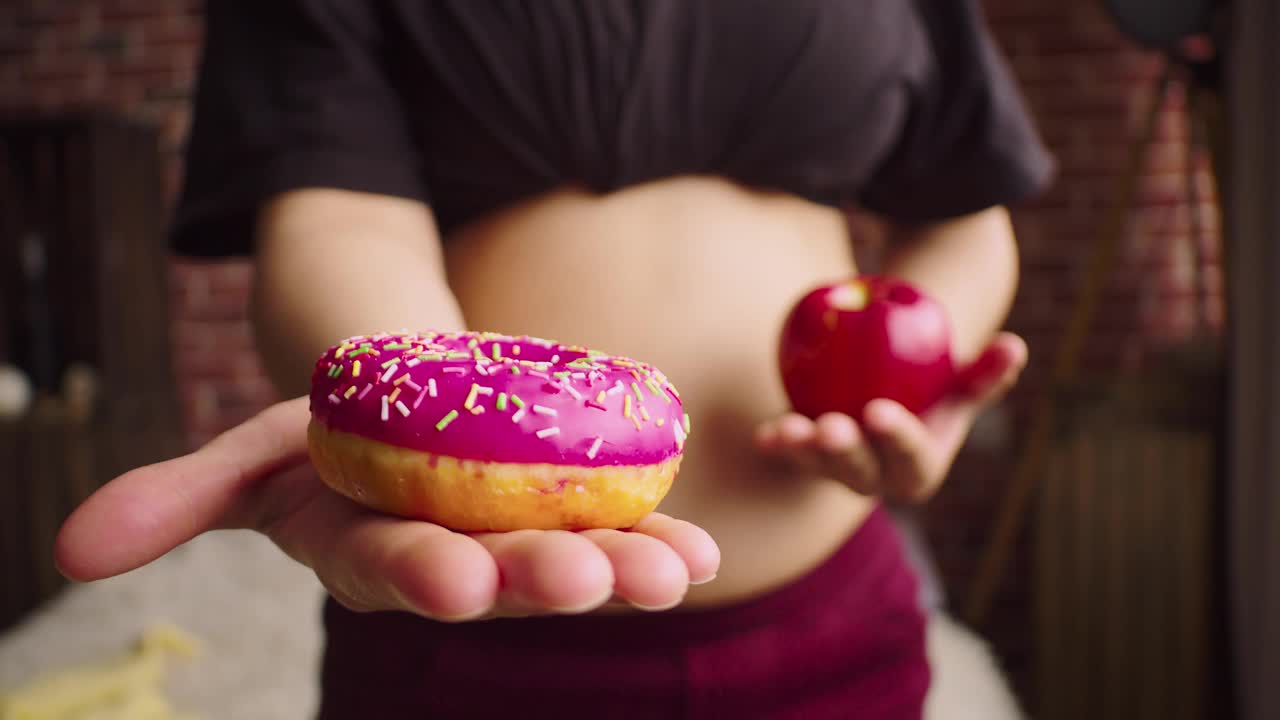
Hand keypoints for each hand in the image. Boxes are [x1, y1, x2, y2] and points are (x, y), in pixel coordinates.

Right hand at [55, 397, 718, 620]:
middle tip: (585, 581)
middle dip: (538, 577)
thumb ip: (177, 499)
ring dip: (622, 567)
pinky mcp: (575, 508)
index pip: (390, 564)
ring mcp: (521, 533)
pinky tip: (704, 550)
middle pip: (498, 568)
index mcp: (373, 544)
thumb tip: (67, 550)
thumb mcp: (251, 453)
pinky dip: (663, 537)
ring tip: (671, 572)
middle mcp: (454, 551)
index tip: (453, 578)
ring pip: (571, 554)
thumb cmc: (328, 436)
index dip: (416, 572)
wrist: (409, 411)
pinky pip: (621, 524)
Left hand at [754, 332, 1026, 502]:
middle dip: (843, 453)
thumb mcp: (962, 381)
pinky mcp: (805, 459)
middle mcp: (875, 481)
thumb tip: (1015, 347)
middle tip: (831, 425)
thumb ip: (988, 372)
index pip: (910, 456)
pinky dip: (777, 444)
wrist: (892, 392)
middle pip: (859, 472)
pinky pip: (789, 454)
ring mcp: (835, 474)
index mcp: (917, 471)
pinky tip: (764, 434)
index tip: (879, 411)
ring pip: (817, 466)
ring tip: (787, 428)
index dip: (896, 438)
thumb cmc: (935, 386)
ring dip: (801, 449)